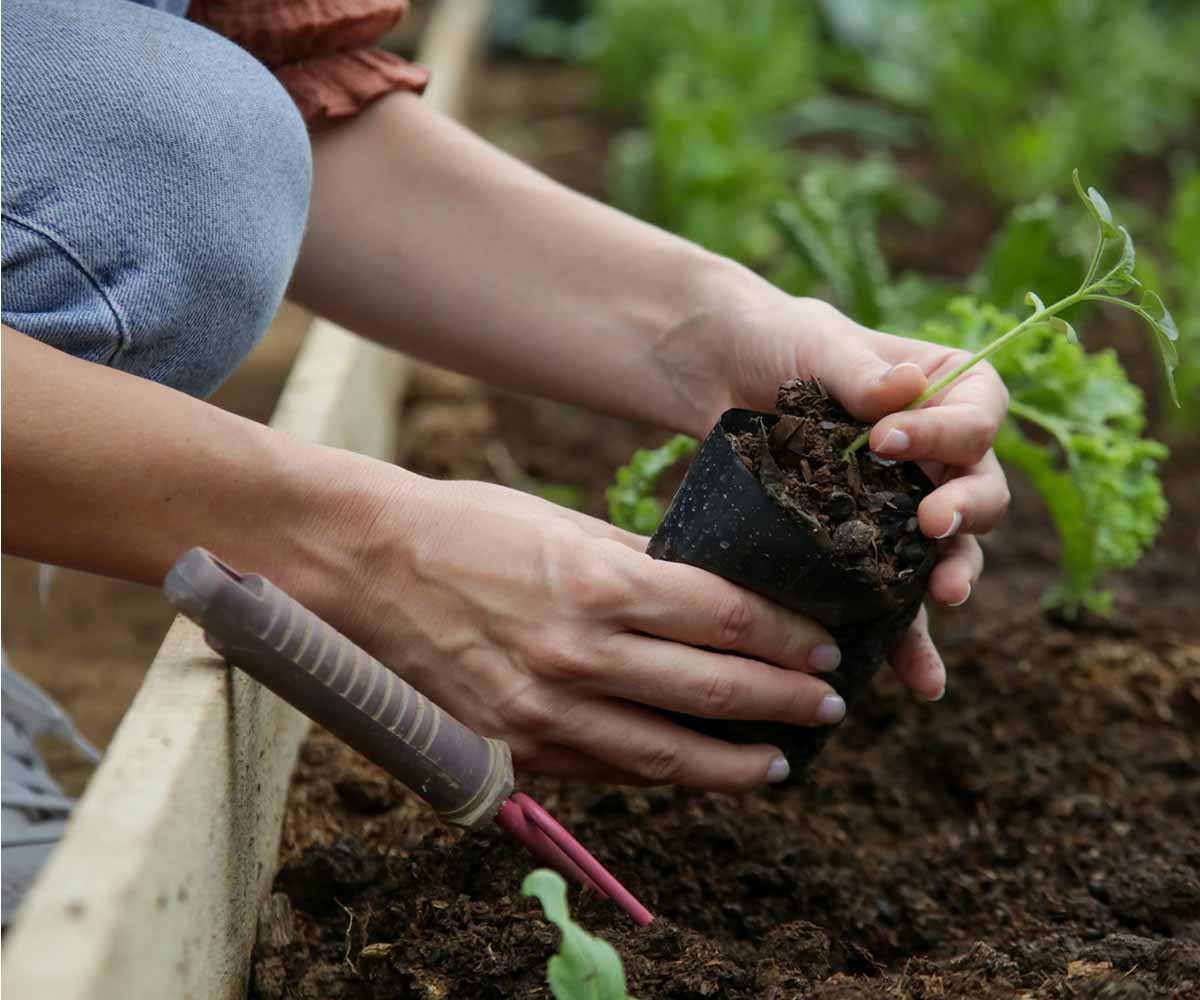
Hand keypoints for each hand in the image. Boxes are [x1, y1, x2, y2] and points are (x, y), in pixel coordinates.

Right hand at [347, 474, 852, 790]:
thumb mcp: (564, 525)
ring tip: (782, 762)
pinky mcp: (511, 747)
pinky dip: (661, 777)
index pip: (726, 618)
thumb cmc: (469, 528)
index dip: (787, 637)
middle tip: (829, 706)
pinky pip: (606, 771)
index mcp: (598, 583)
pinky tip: (696, 773)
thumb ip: (641, 565)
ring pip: (667, 755)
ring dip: (737, 763)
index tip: (824, 646)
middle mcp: (578, 653)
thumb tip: (712, 593)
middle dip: (785, 701)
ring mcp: (543, 710)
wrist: (368, 565)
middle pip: (713, 689)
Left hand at [655, 295, 1010, 699]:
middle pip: (980, 490)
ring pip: (949, 551)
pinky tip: (918, 679)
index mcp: (944, 389)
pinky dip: (910, 638)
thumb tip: (906, 389)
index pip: (979, 414)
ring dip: (953, 576)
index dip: (950, 433)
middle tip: (932, 525)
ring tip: (942, 597)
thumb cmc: (775, 340)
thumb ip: (860, 369)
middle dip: (965, 512)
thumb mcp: (815, 341)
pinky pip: (896, 597)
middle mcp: (937, 452)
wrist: (717, 375)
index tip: (888, 441)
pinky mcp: (862, 547)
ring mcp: (903, 504)